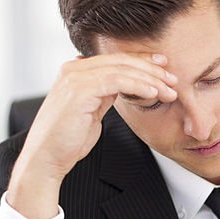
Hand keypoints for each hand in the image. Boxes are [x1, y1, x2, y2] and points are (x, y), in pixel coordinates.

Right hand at [6, 53, 177, 218]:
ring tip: (169, 90)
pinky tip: (153, 94)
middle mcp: (73, 69)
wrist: (46, 158)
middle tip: (173, 79)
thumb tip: (124, 88)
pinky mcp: (79, 90)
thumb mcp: (92, 111)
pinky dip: (138, 85)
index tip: (164, 69)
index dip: (142, 62)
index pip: (115, 60)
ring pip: (122, 69)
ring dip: (150, 79)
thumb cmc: (67, 141)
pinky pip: (116, 81)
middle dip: (151, 69)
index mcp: (76, 72)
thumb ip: (104, 95)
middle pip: (121, 60)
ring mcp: (74, 77)